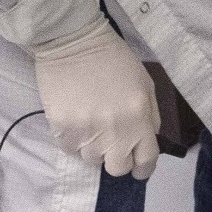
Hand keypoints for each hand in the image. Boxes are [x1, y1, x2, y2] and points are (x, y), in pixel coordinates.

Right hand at [31, 20, 159, 177]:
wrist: (73, 42)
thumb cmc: (114, 60)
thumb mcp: (145, 84)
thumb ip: (150, 116)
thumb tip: (147, 141)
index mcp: (139, 118)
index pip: (146, 160)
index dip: (143, 168)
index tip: (139, 167)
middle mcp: (114, 131)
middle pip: (118, 169)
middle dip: (119, 159)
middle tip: (114, 143)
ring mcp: (86, 133)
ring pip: (92, 160)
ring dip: (95, 147)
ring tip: (93, 124)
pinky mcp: (61, 131)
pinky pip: (71, 150)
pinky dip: (75, 141)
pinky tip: (77, 120)